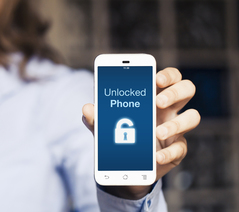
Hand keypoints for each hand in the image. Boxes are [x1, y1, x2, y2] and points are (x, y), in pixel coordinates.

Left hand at [82, 67, 200, 199]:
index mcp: (153, 96)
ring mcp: (175, 129)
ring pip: (193, 117)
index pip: (169, 77)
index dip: (168, 74)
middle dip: (175, 92)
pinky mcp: (176, 150)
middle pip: (187, 89)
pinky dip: (169, 152)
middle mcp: (169, 110)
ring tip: (156, 132)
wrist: (126, 165)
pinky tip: (156, 157)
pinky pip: (181, 148)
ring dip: (176, 124)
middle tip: (157, 102)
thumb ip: (97, 117)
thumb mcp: (105, 126)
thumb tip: (86, 108)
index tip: (156, 78)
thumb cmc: (119, 136)